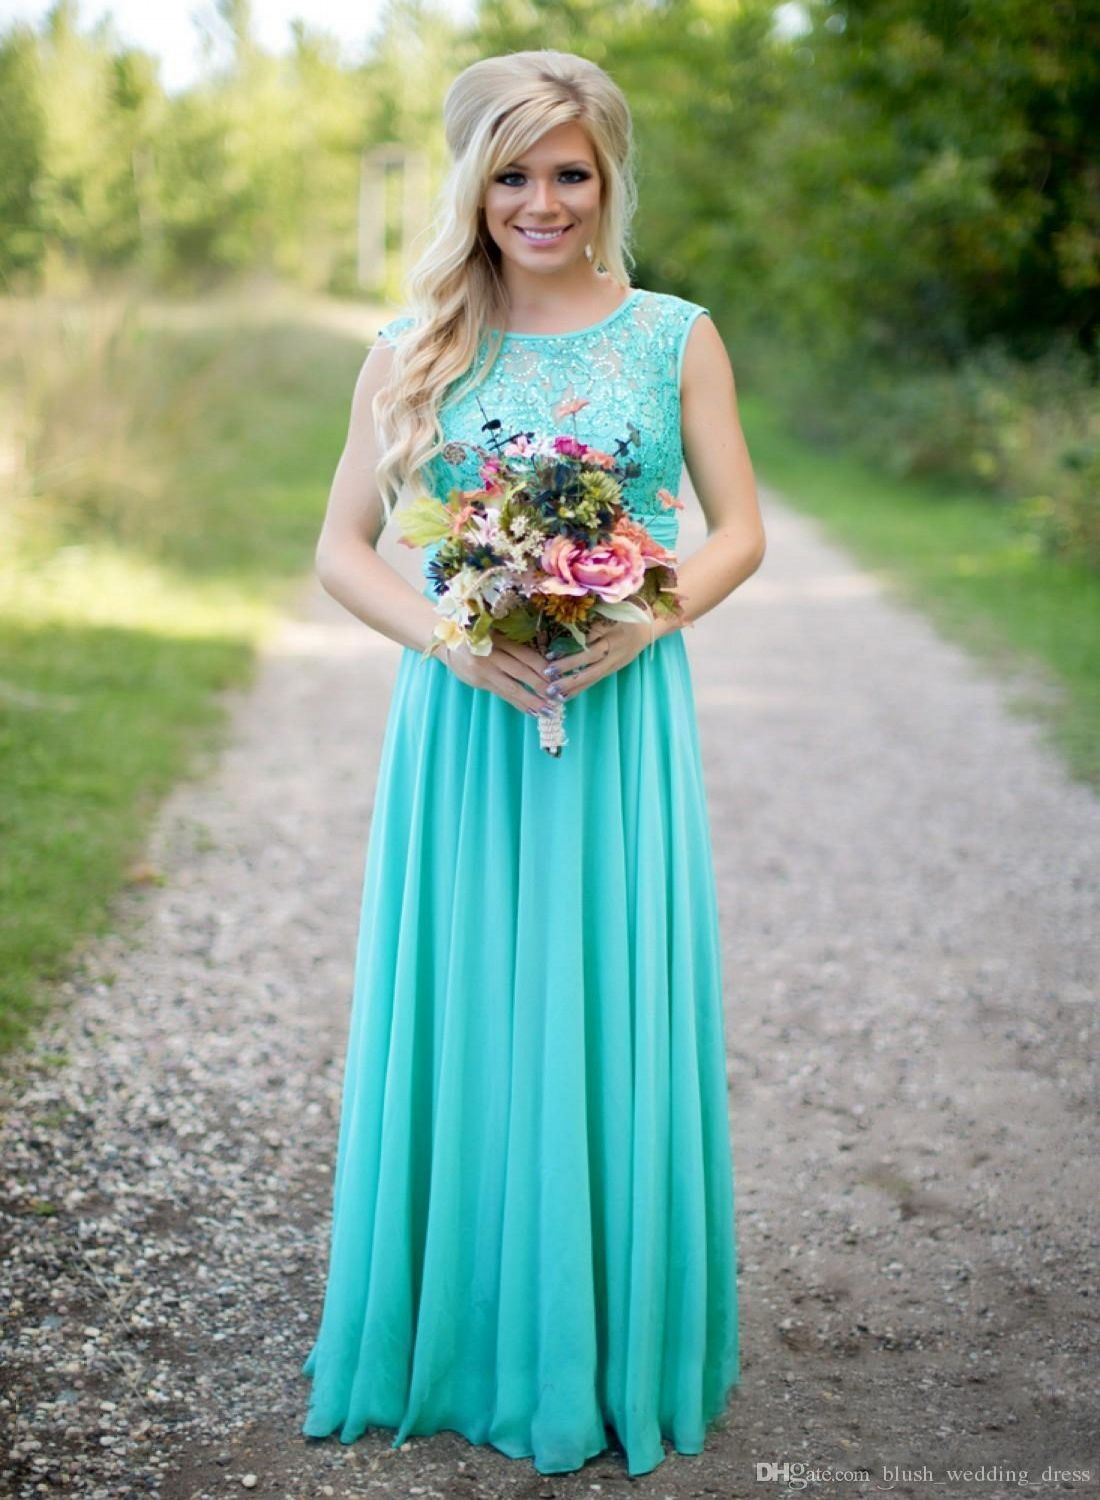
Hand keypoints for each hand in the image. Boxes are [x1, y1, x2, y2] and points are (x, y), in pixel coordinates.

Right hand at [438, 630, 559, 717]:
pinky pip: (502, 695)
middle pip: (521, 672)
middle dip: (541, 686)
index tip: (559, 677)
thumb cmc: (476, 635)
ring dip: (531, 700)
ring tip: (547, 710)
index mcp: (499, 640)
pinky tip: (530, 710)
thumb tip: (543, 663)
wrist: (445, 641)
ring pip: (512, 688)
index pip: (525, 655)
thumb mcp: (495, 635)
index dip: (542, 667)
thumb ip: (513, 647)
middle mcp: (491, 656)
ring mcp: (484, 671)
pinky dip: (517, 703)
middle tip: (558, 698)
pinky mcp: (479, 683)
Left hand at [543, 615, 665, 701]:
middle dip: (569, 667)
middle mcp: (614, 648)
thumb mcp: (612, 609)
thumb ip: (593, 617)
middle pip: (590, 658)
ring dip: (572, 684)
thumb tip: (568, 624)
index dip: (571, 647)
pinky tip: (565, 696)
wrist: (650, 626)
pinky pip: (595, 680)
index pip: (590, 639)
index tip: (550, 653)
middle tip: (548, 673)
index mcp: (613, 630)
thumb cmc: (627, 613)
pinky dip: (580, 688)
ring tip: (553, 692)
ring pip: (592, 674)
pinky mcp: (613, 669)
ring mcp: (615, 661)